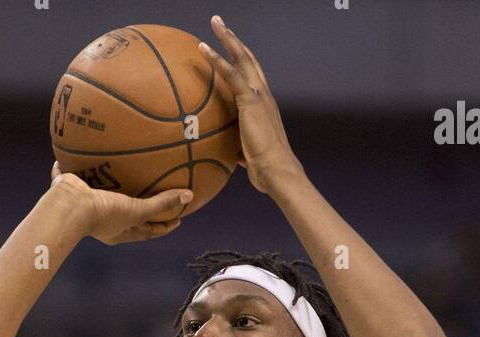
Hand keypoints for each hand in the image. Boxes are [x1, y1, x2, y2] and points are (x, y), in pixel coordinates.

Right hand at [49, 162, 192, 244]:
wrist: (69, 207)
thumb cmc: (104, 213)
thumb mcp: (137, 209)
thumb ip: (161, 203)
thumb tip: (190, 196)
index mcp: (119, 231)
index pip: (148, 231)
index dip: (164, 226)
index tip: (178, 219)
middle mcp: (104, 220)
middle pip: (129, 214)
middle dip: (142, 206)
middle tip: (158, 196)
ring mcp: (88, 204)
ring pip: (104, 193)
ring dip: (113, 184)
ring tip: (124, 171)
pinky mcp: (73, 189)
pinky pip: (79, 173)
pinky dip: (81, 163)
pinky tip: (86, 148)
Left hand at [198, 15, 302, 194]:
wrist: (277, 171)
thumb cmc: (265, 170)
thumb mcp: (249, 155)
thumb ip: (239, 148)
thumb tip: (230, 156)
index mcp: (264, 106)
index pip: (252, 77)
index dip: (242, 61)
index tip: (231, 49)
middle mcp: (263, 95)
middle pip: (249, 59)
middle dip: (235, 41)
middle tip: (221, 24)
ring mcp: (258, 95)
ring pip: (242, 58)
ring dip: (227, 38)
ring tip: (215, 22)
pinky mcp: (250, 100)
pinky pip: (230, 73)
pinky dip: (216, 58)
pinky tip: (202, 47)